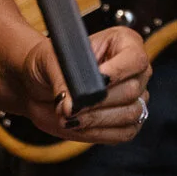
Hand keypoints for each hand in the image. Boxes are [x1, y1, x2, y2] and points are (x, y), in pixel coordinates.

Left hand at [15, 26, 151, 143]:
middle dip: (98, 102)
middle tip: (71, 106)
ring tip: (69, 116)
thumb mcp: (50, 60)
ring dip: (96, 118)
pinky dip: (98, 131)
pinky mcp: (127, 122)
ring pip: (130, 113)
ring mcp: (135, 98)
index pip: (135, 58)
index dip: (117, 71)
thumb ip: (62, 79)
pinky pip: (123, 132)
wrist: (41, 86)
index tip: (97, 80)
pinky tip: (78, 125)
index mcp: (123, 43)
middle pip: (132, 90)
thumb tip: (70, 104)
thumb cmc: (49, 64)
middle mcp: (135, 71)